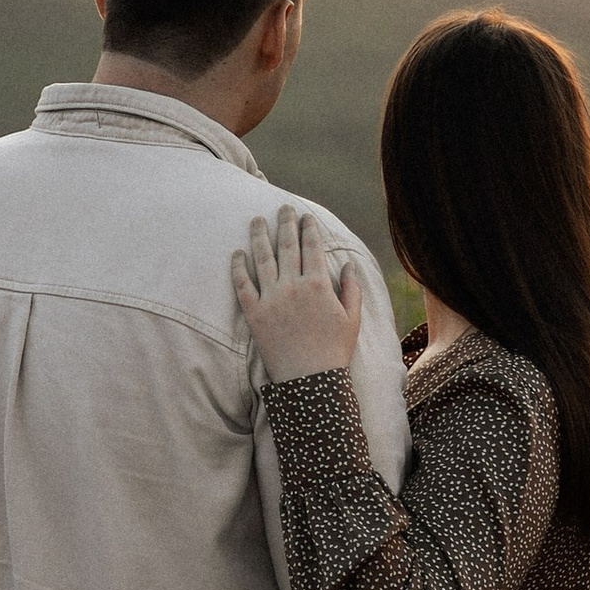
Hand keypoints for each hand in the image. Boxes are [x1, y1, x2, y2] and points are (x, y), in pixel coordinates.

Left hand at [233, 202, 365, 381]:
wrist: (309, 381)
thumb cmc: (335, 350)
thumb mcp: (352, 318)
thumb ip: (351, 288)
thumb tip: (348, 264)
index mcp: (319, 285)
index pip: (312, 247)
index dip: (309, 228)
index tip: (306, 216)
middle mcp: (293, 286)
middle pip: (287, 246)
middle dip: (285, 222)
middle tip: (283, 207)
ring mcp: (271, 298)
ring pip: (262, 258)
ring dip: (258, 235)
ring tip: (256, 220)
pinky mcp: (254, 313)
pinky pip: (242, 284)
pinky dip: (238, 266)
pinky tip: (237, 253)